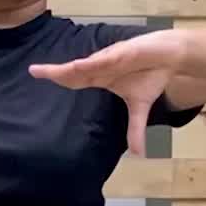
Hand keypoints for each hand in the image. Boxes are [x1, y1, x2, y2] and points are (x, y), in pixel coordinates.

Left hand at [29, 32, 187, 155]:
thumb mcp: (141, 107)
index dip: (56, 77)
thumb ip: (135, 129)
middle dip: (54, 72)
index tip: (37, 75)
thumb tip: (137, 154)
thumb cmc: (152, 76)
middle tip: (34, 72)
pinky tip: (81, 65)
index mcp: (101, 76)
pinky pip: (106, 58)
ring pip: (86, 64)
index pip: (74, 79)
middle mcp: (101, 66)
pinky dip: (94, 62)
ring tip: (49, 71)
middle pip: (73, 71)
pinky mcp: (124, 51)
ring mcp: (111, 58)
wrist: (171, 58)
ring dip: (69, 69)